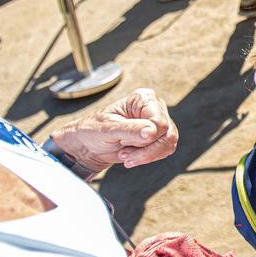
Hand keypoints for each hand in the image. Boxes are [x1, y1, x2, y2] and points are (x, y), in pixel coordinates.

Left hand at [51, 88, 178, 172]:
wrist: (88, 145)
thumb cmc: (93, 130)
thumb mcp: (108, 129)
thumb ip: (130, 129)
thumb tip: (151, 132)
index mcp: (143, 98)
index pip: (159, 120)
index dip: (147, 137)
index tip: (125, 143)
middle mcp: (154, 108)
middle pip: (167, 134)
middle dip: (145, 149)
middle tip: (124, 153)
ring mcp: (157, 123)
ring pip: (168, 144)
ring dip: (145, 155)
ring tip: (125, 154)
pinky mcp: (158, 138)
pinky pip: (164, 151)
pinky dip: (147, 158)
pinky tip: (131, 155)